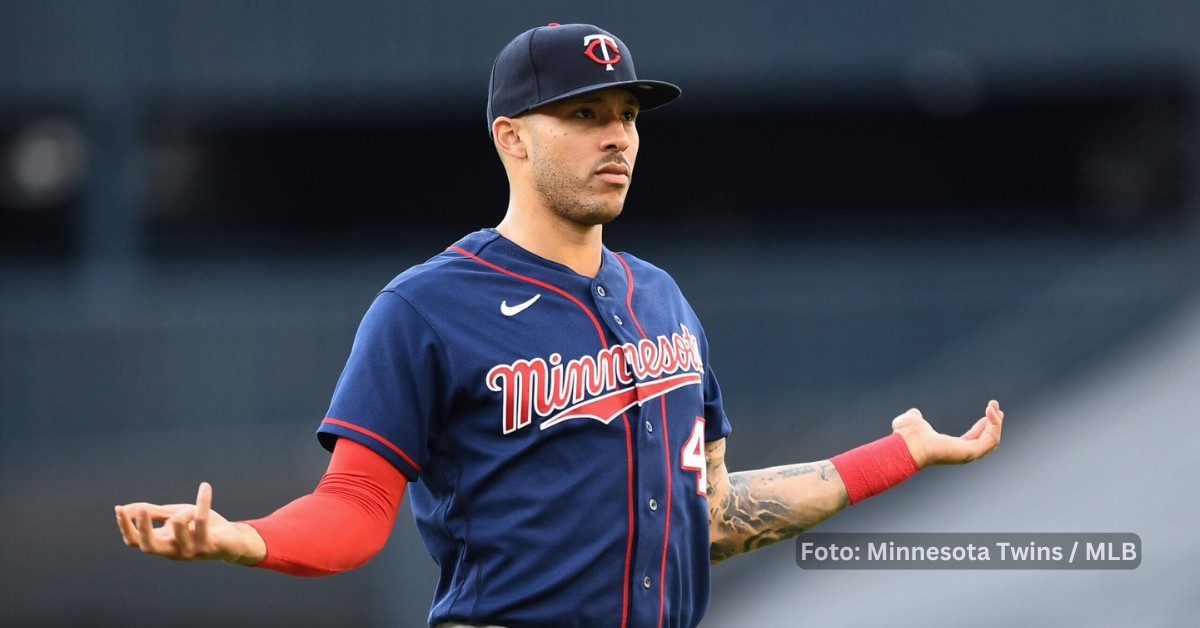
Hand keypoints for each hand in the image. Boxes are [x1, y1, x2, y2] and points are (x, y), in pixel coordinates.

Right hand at [115, 482, 264, 564]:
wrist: (231, 539)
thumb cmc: (199, 527)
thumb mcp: (174, 516)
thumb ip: (153, 513)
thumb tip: (126, 508)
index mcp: (161, 543)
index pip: (135, 541)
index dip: (125, 527)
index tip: (119, 508)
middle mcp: (172, 552)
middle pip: (148, 546)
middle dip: (143, 527)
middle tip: (141, 509)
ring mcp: (190, 552)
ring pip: (177, 525)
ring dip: (185, 509)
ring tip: (192, 508)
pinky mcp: (208, 546)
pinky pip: (201, 520)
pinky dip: (202, 501)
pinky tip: (205, 487)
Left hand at [892, 400, 1003, 468]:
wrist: (906, 445)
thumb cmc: (905, 436)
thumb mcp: (913, 421)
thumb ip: (916, 417)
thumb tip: (915, 413)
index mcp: (950, 447)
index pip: (973, 439)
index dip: (983, 426)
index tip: (990, 412)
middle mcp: (960, 453)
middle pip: (986, 441)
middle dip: (994, 423)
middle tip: (996, 406)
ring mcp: (966, 455)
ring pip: (992, 440)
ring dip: (996, 422)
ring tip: (993, 406)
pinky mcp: (970, 452)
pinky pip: (991, 440)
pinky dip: (994, 426)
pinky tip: (990, 412)